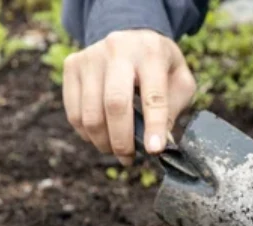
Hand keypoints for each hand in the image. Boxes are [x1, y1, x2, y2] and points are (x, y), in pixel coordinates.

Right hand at [63, 30, 195, 165]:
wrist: (134, 38)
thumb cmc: (162, 67)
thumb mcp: (180, 82)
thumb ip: (173, 110)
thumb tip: (158, 143)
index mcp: (152, 53)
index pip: (153, 96)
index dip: (154, 126)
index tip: (155, 150)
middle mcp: (118, 50)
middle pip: (114, 104)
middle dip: (122, 139)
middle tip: (129, 159)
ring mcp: (90, 57)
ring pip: (90, 112)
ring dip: (103, 141)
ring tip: (117, 151)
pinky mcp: (72, 65)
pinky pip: (73, 111)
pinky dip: (86, 133)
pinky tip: (102, 137)